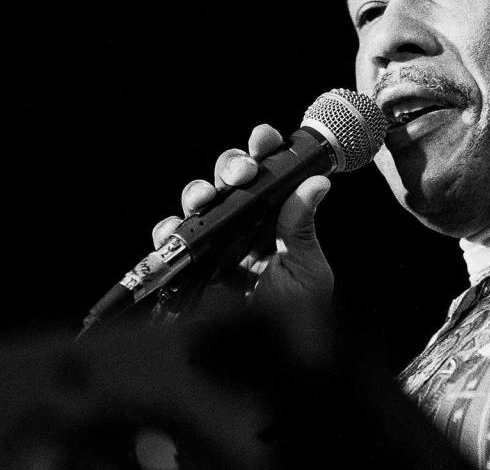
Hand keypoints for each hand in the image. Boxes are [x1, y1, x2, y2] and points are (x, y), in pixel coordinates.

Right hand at [151, 123, 333, 313]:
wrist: (268, 356)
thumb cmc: (296, 313)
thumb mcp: (307, 270)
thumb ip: (302, 227)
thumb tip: (318, 183)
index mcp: (278, 217)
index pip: (271, 173)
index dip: (265, 148)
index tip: (265, 138)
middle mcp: (246, 222)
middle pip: (230, 177)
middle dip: (232, 164)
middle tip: (244, 173)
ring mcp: (217, 240)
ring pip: (200, 199)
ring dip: (198, 190)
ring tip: (206, 198)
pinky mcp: (192, 262)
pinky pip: (172, 238)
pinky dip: (168, 229)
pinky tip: (177, 229)